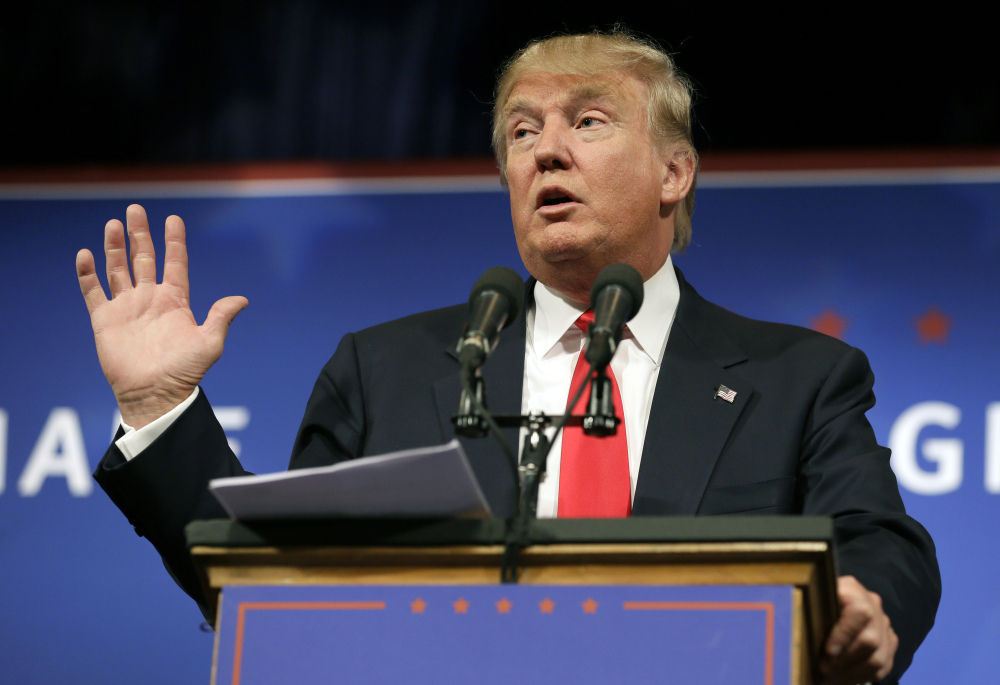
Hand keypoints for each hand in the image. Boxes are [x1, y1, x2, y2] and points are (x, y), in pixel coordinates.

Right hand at [76, 204, 246, 428]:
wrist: (155, 393)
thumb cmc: (184, 372)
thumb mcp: (209, 343)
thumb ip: (221, 317)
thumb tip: (242, 299)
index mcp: (175, 300)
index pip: (175, 263)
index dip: (174, 242)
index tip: (173, 219)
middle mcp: (150, 299)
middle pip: (143, 258)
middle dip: (140, 234)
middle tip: (135, 210)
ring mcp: (127, 308)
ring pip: (117, 269)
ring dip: (115, 247)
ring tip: (113, 224)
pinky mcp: (105, 320)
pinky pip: (93, 291)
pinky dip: (87, 273)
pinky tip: (86, 254)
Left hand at [820, 575, 897, 683]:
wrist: (832, 599)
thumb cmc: (815, 600)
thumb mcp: (812, 597)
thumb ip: (812, 609)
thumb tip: (803, 629)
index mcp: (853, 589)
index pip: (859, 612)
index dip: (845, 634)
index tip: (827, 652)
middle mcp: (873, 605)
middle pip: (871, 639)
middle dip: (845, 660)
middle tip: (823, 671)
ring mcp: (884, 624)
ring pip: (879, 658)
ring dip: (853, 674)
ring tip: (830, 679)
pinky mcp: (889, 642)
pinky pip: (883, 666)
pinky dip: (862, 677)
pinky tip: (844, 680)